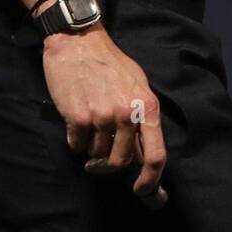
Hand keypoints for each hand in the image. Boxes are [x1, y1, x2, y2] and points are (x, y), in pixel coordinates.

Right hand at [42, 25, 168, 207]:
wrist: (78, 41)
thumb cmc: (109, 63)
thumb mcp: (136, 85)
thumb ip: (142, 119)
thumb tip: (143, 157)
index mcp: (147, 106)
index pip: (156, 156)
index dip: (150, 181)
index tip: (141, 190)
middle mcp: (128, 113)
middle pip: (121, 161)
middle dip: (108, 165)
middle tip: (97, 160)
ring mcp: (104, 116)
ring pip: (97, 155)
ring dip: (90, 148)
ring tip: (88, 122)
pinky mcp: (79, 117)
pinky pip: (77, 145)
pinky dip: (75, 138)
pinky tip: (75, 117)